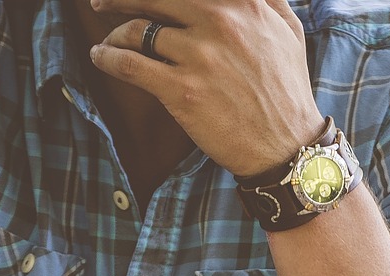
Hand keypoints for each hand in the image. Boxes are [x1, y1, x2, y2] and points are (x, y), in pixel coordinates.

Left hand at [88, 0, 326, 176]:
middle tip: (103, 3)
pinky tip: (101, 57)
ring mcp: (200, 56)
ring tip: (110, 42)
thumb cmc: (288, 90)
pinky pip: (130, 64)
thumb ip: (267, 0)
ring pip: (136, 30)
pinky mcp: (183, 91)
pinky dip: (108, 58)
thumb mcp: (288, 32)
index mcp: (243, 5)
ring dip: (115, 35)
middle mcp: (220, 23)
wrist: (287, 147)